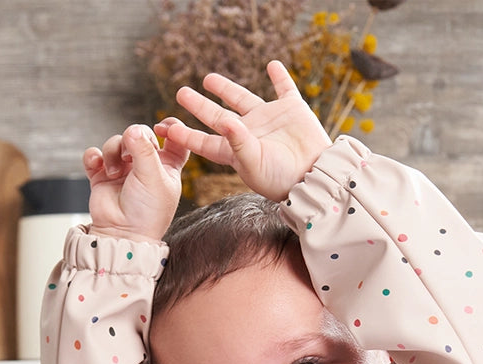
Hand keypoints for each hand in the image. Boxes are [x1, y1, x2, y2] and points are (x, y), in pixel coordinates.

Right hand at [82, 124, 187, 241]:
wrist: (122, 234)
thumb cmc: (146, 212)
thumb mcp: (153, 177)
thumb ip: (144, 149)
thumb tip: (133, 128)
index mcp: (167, 167)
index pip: (175, 140)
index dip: (171, 128)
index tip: (161, 126)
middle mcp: (146, 166)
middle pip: (140, 134)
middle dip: (133, 139)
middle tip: (130, 156)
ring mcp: (123, 170)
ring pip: (116, 142)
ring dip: (113, 152)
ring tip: (114, 172)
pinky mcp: (103, 175)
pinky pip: (95, 154)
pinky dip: (93, 157)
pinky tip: (97, 166)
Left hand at [156, 61, 331, 201]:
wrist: (315, 175)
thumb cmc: (282, 179)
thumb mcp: (255, 164)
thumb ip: (238, 142)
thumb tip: (225, 120)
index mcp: (237, 150)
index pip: (205, 142)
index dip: (186, 135)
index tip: (167, 127)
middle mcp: (250, 133)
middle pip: (218, 117)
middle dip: (199, 106)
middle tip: (181, 93)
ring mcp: (270, 121)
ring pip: (243, 99)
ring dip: (226, 89)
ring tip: (208, 79)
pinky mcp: (292, 111)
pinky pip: (285, 89)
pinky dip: (280, 77)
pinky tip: (272, 66)